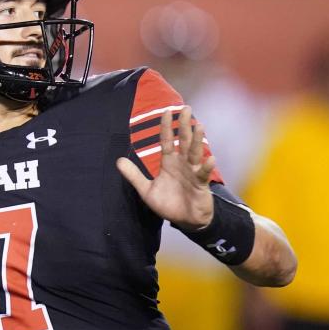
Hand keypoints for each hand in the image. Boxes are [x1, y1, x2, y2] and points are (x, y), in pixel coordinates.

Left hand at [116, 106, 214, 229]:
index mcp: (169, 162)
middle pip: (184, 141)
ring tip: (199, 126)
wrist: (185, 220)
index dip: (166, 127)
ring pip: (195, 153)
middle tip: (187, 109)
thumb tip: (118, 161)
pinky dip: (207, 167)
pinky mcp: (201, 184)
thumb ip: (134, 176)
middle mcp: (182, 163)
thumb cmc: (168, 203)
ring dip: (197, 140)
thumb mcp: (146, 190)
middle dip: (184, 125)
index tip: (167, 111)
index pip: (167, 141)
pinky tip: (210, 159)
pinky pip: (204, 174)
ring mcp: (193, 172)